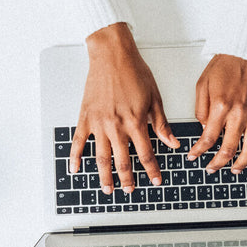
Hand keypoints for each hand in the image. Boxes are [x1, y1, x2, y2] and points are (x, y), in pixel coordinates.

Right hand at [69, 23, 178, 193]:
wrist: (112, 55)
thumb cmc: (133, 72)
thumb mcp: (154, 98)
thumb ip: (161, 124)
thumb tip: (172, 143)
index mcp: (135, 122)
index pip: (145, 154)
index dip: (152, 170)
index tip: (155, 180)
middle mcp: (116, 126)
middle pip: (122, 161)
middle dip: (128, 179)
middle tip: (130, 191)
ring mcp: (98, 123)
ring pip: (101, 157)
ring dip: (104, 176)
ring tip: (108, 189)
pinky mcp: (85, 117)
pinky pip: (78, 142)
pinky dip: (75, 157)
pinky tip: (75, 169)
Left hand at [188, 54, 246, 172]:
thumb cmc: (226, 65)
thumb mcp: (202, 85)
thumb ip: (201, 110)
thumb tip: (203, 128)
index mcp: (222, 107)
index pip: (208, 138)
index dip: (199, 151)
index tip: (194, 157)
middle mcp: (240, 114)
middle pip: (228, 149)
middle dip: (217, 163)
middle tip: (211, 168)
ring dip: (242, 164)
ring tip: (234, 170)